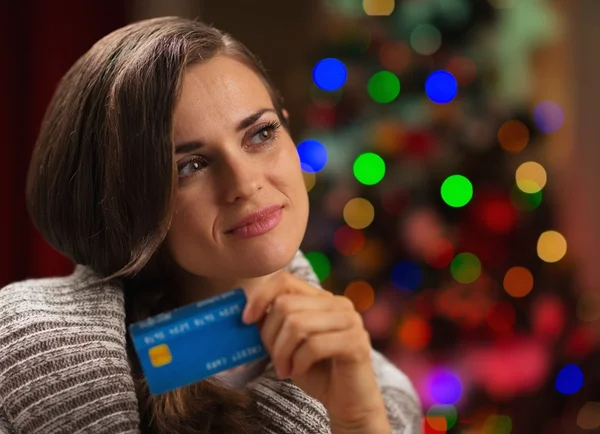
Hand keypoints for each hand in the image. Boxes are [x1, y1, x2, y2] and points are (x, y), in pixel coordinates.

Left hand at [242, 271, 389, 430]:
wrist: (347, 402)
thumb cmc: (315, 371)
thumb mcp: (287, 344)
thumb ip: (273, 324)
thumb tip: (247, 312)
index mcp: (322, 298)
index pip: (285, 280)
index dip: (260, 297)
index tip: (246, 320)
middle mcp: (338, 303)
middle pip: (285, 305)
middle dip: (270, 336)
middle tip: (275, 359)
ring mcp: (350, 320)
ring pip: (297, 324)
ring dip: (282, 353)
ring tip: (285, 369)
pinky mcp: (356, 342)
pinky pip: (313, 345)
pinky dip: (299, 362)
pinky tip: (300, 371)